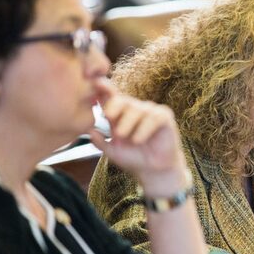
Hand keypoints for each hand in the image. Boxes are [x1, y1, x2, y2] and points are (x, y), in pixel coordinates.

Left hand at [90, 78, 187, 195]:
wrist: (154, 171)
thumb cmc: (134, 159)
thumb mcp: (113, 151)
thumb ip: (100, 142)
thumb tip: (89, 132)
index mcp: (121, 114)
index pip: (111, 97)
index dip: (104, 88)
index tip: (95, 82)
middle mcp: (135, 109)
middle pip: (122, 100)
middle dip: (114, 108)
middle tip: (110, 119)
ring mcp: (150, 111)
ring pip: (137, 109)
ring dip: (129, 123)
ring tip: (127, 138)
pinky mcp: (164, 117)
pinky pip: (153, 117)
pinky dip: (144, 129)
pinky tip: (138, 140)